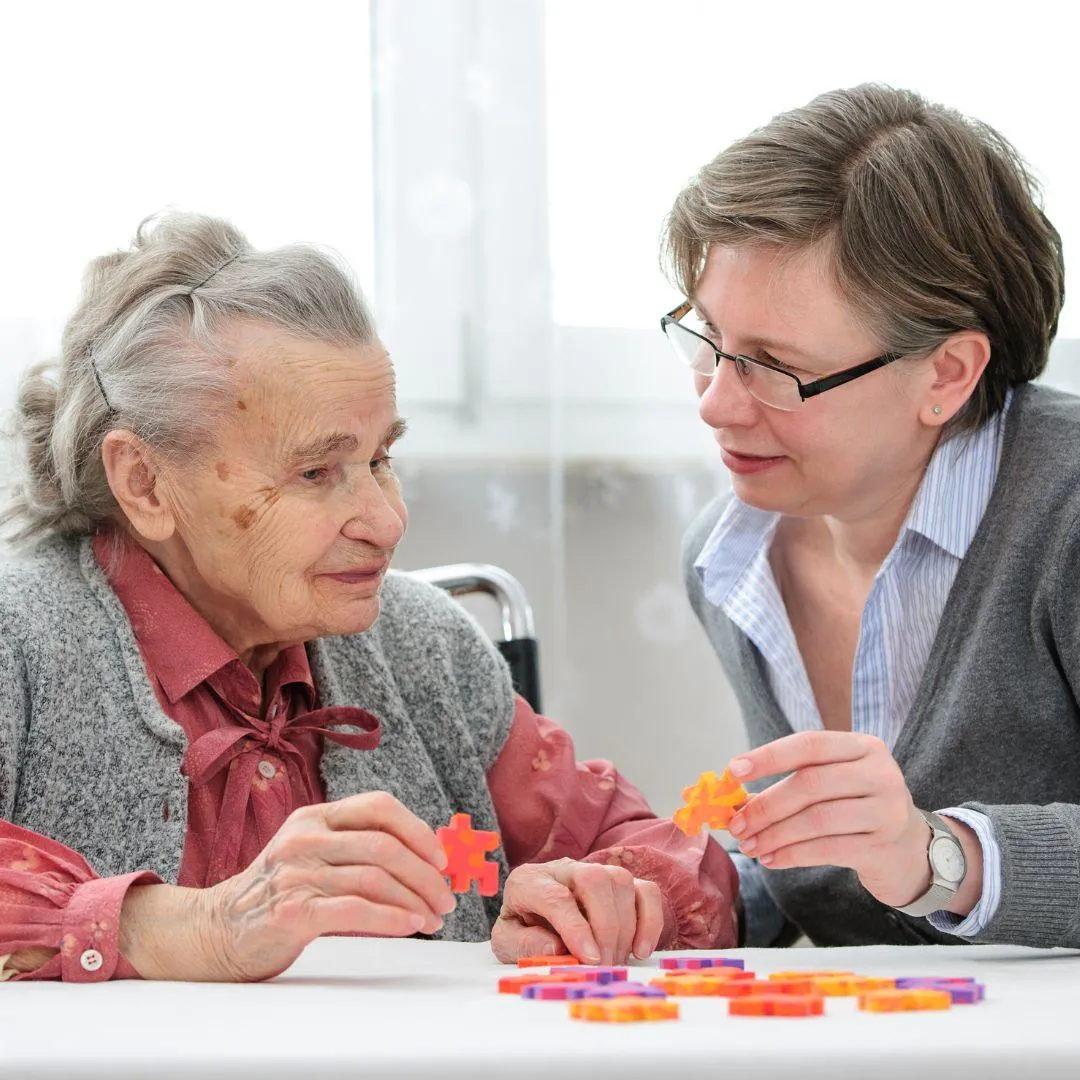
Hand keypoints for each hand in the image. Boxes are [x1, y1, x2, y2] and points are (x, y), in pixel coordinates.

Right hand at [123, 791, 456, 981]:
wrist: (218, 930)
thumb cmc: (279, 893)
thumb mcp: (314, 855)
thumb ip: (357, 849)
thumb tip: (426, 859)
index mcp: (315, 817)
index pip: (379, 806)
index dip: (418, 830)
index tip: (441, 858)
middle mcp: (306, 838)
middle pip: (385, 846)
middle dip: (426, 874)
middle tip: (446, 897)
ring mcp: (297, 873)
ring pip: (375, 878)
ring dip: (415, 900)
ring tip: (433, 918)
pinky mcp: (293, 910)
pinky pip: (355, 909)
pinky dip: (391, 917)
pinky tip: (410, 924)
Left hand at [490, 858, 662, 965]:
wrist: (533, 921)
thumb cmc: (522, 932)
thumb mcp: (507, 944)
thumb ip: (523, 945)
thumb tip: (556, 947)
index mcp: (529, 881)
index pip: (556, 896)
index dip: (575, 928)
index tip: (589, 959)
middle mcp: (562, 869)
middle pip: (594, 879)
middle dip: (604, 926)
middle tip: (603, 965)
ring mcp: (593, 872)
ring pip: (620, 881)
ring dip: (625, 927)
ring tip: (614, 961)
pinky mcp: (619, 884)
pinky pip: (645, 890)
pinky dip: (650, 920)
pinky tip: (640, 950)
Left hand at [725, 731, 931, 907]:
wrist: (909, 849)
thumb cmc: (857, 807)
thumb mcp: (834, 783)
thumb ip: (794, 781)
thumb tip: (736, 798)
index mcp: (863, 747)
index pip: (809, 745)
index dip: (769, 757)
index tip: (733, 770)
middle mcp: (880, 773)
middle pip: (810, 784)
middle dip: (766, 805)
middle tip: (736, 824)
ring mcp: (886, 810)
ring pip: (817, 819)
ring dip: (774, 834)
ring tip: (749, 846)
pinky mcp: (883, 846)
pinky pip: (828, 849)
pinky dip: (793, 854)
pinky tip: (771, 859)